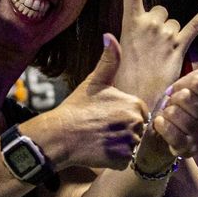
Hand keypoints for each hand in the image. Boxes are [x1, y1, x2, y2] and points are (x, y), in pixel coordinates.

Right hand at [53, 34, 149, 170]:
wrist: (59, 135)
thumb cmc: (76, 108)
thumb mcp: (94, 82)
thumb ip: (109, 60)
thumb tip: (109, 36)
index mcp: (134, 104)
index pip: (138, 112)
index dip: (121, 114)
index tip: (104, 115)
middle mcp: (136, 124)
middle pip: (137, 129)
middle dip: (122, 130)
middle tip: (100, 127)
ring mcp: (129, 143)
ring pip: (131, 145)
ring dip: (118, 144)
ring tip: (99, 138)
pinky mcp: (122, 161)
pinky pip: (124, 160)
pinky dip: (113, 158)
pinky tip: (98, 150)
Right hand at [113, 0, 197, 102]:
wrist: (134, 101)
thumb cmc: (122, 81)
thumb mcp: (116, 56)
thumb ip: (119, 41)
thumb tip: (106, 35)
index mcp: (129, 25)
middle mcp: (148, 24)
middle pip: (160, 10)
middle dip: (157, 24)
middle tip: (148, 50)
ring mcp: (165, 35)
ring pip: (174, 22)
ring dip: (170, 34)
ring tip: (159, 57)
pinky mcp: (179, 46)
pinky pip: (196, 26)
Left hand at [138, 50, 197, 163]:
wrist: (162, 132)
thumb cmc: (181, 105)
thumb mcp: (196, 83)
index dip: (183, 84)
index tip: (182, 92)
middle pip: (185, 98)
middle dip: (172, 100)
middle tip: (173, 107)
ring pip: (177, 115)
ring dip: (166, 113)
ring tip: (168, 116)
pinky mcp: (187, 150)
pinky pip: (171, 133)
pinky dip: (161, 126)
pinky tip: (161, 125)